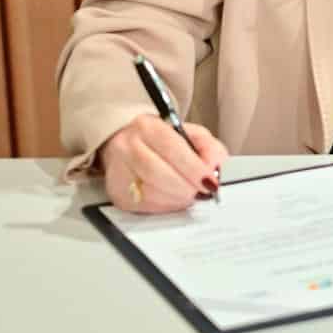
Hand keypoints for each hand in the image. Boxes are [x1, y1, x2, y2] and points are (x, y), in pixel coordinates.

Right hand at [101, 116, 227, 213]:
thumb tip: (216, 168)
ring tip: (190, 194)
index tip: (210, 182)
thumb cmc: (164, 141)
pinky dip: (166, 206)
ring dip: (177, 199)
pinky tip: (174, 198)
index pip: (171, 147)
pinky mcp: (116, 192)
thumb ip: (209, 148)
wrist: (129, 145)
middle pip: (157, 172)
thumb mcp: (191, 134)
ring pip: (150, 192)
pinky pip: (144, 206)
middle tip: (203, 192)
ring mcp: (118, 170)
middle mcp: (127, 146)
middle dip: (186, 187)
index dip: (193, 168)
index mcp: (148, 126)